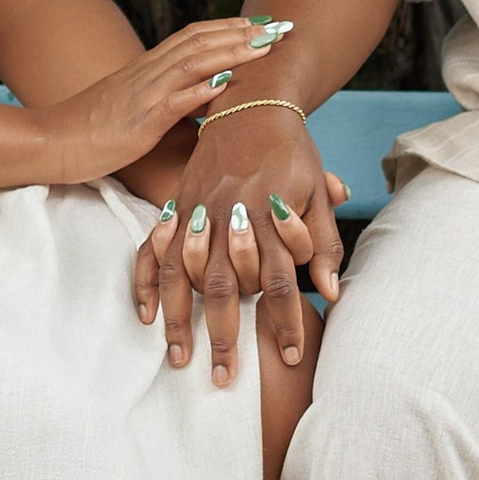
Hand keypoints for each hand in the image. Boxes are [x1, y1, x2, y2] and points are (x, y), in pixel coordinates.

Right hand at [26, 21, 268, 191]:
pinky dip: (199, 91)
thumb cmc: (90, 131)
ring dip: (230, 52)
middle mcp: (147, 74)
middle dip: (241, 32)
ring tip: (263, 46)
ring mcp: (142, 95)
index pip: (193, 37)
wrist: (51, 141)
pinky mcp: (138, 122)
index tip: (262, 24)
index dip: (229, 27)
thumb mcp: (133, 108)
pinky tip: (224, 84)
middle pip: (199, 41)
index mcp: (147, 70)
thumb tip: (204, 97)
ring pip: (191, 63)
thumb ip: (166, 98)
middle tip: (278, 26)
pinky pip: (171, 101)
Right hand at [135, 107, 349, 388]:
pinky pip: (155, 247)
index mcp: (269, 214)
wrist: (251, 100)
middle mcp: (230, 216)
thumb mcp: (316, 190)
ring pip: (185, 273)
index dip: (285, 321)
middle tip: (224, 379)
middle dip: (225, 336)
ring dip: (181, 320)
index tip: (289, 357)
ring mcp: (198, 209)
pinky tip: (146, 314)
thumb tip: (332, 292)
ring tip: (179, 360)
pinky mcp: (177, 202)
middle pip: (227, 286)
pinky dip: (148, 280)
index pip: (279, 280)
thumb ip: (323, 243)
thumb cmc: (292, 151)